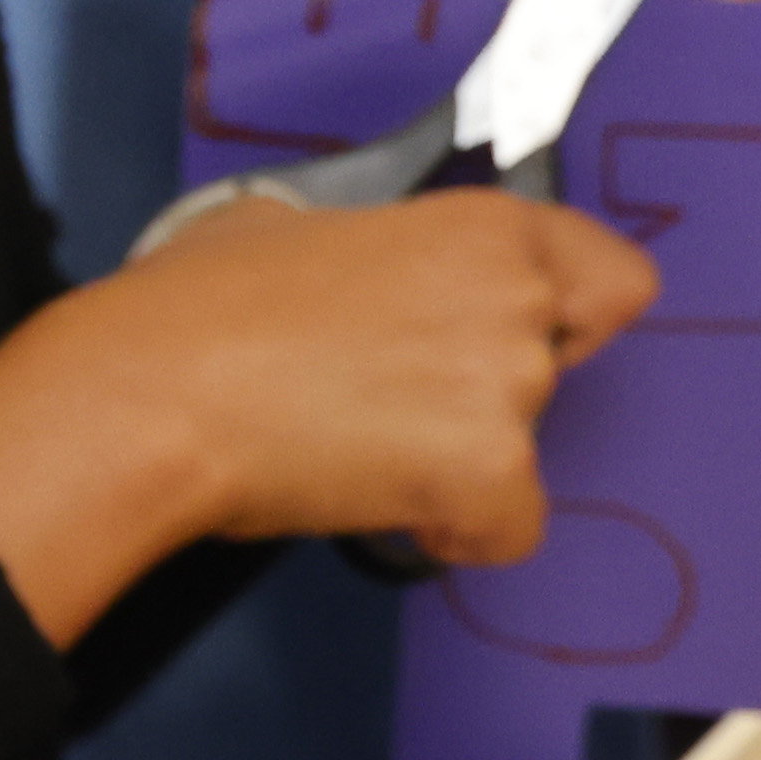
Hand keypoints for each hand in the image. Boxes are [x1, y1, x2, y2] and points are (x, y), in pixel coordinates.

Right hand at [0, 179, 657, 642]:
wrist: (149, 396)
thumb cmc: (190, 312)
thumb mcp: (281, 226)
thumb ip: (362, 247)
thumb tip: (340, 265)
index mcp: (477, 227)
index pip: (611, 277)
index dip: (569, 318)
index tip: (523, 342)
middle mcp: (515, 298)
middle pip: (555, 371)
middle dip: (481, 396)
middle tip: (385, 402)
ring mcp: (510, 387)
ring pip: (522, 453)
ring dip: (455, 465)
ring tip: (352, 452)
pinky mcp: (489, 474)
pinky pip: (506, 530)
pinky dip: (450, 533)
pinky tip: (373, 504)